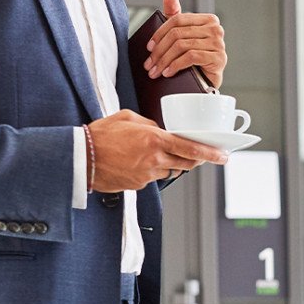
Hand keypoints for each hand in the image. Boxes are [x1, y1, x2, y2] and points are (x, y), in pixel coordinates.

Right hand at [86, 110, 227, 191]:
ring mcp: (146, 175)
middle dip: (195, 159)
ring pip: (170, 170)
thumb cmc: (101, 135)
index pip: (190, 148)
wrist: (80, 157)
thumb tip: (159, 130)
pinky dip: (151, 170)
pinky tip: (136, 162)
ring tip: (154, 154)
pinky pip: (152, 177)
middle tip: (199, 155)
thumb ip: (149, 124)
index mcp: (154, 140)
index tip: (223, 155)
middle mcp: (154, 159)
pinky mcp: (138, 185)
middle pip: (185, 162)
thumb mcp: (127, 118)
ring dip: (170, 163)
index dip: (210, 153)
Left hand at [144, 0, 226, 87]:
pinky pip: (191, 57)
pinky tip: (168, 72)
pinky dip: (176, 65)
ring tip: (155, 70)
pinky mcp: (219, 58)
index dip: (160, 33)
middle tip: (149, 64)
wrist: (208, 80)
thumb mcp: (183, 35)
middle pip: (178, 34)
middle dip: (159, 51)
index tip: (149, 47)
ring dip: (164, 60)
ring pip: (182, 46)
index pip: (177, 20)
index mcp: (207, 19)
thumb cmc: (195, 57)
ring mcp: (218, 43)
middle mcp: (215, 28)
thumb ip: (175, 15)